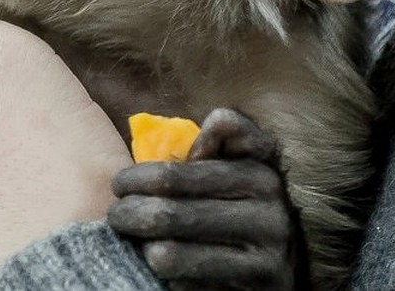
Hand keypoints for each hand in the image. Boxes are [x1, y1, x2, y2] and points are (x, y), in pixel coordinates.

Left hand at [107, 108, 301, 290]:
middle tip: (114, 214)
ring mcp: (263, 261)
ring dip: (141, 247)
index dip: (136, 179)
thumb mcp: (240, 162)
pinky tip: (164, 264)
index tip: (119, 184)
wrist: (279, 262)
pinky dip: (166, 276)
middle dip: (127, 214)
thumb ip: (229, 136)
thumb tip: (214, 120)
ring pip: (168, 255)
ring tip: (135, 239)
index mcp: (260, 176)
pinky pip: (183, 286)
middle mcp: (269, 218)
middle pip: (166, 216)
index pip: (173, 177)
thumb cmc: (240, 200)